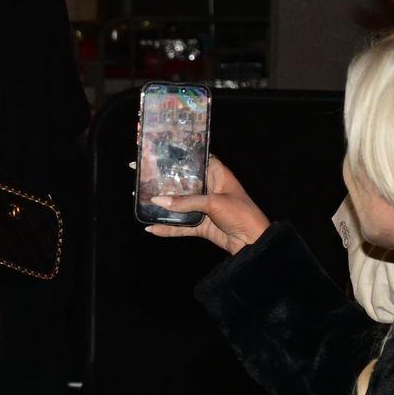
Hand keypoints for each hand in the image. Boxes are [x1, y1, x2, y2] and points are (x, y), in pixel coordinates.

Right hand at [143, 157, 270, 254]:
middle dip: (163, 180)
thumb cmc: (241, 214)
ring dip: (162, 205)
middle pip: (182, 182)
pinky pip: (180, 225)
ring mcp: (204, 207)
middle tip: (141, 175)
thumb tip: (158, 201)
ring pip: (178, 204)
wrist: (254, 241)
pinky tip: (152, 228)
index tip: (158, 152)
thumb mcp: (214, 202)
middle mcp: (209, 188)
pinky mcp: (201, 225)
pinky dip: (167, 227)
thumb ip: (186, 201)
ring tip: (139, 200)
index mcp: (217, 175)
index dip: (179, 155)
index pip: (196, 160)